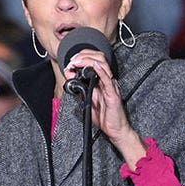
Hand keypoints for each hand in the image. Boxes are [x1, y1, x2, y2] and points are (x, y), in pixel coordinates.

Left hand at [64, 49, 145, 164]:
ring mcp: (111, 86)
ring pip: (103, 66)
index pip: (93, 61)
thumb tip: (70, 78)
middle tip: (73, 60)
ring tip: (78, 62)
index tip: (71, 60)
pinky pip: (108, 80)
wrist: (114, 129)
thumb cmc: (104, 115)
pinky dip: (101, 72)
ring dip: (88, 61)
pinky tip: (95, 66)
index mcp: (101, 80)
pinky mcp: (113, 94)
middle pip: (98, 59)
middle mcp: (107, 81)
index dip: (82, 57)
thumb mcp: (86, 99)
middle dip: (83, 56)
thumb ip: (79, 89)